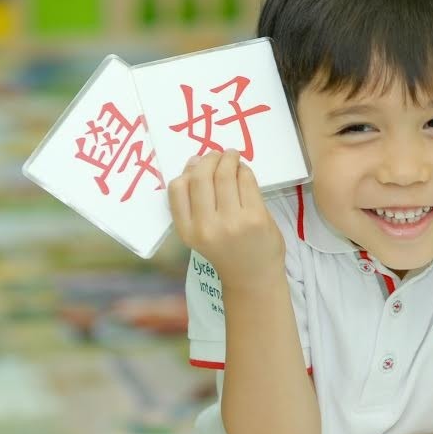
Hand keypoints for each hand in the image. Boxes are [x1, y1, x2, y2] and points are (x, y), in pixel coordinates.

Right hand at [168, 149, 284, 286]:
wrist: (253, 278)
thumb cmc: (227, 252)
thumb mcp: (200, 234)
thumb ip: (195, 205)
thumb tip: (195, 163)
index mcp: (188, 231)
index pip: (177, 189)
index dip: (187, 170)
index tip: (197, 163)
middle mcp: (206, 227)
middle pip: (201, 177)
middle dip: (209, 159)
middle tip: (218, 155)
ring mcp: (232, 222)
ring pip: (224, 175)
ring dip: (228, 159)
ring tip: (232, 156)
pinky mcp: (255, 218)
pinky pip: (246, 181)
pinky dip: (244, 170)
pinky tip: (244, 171)